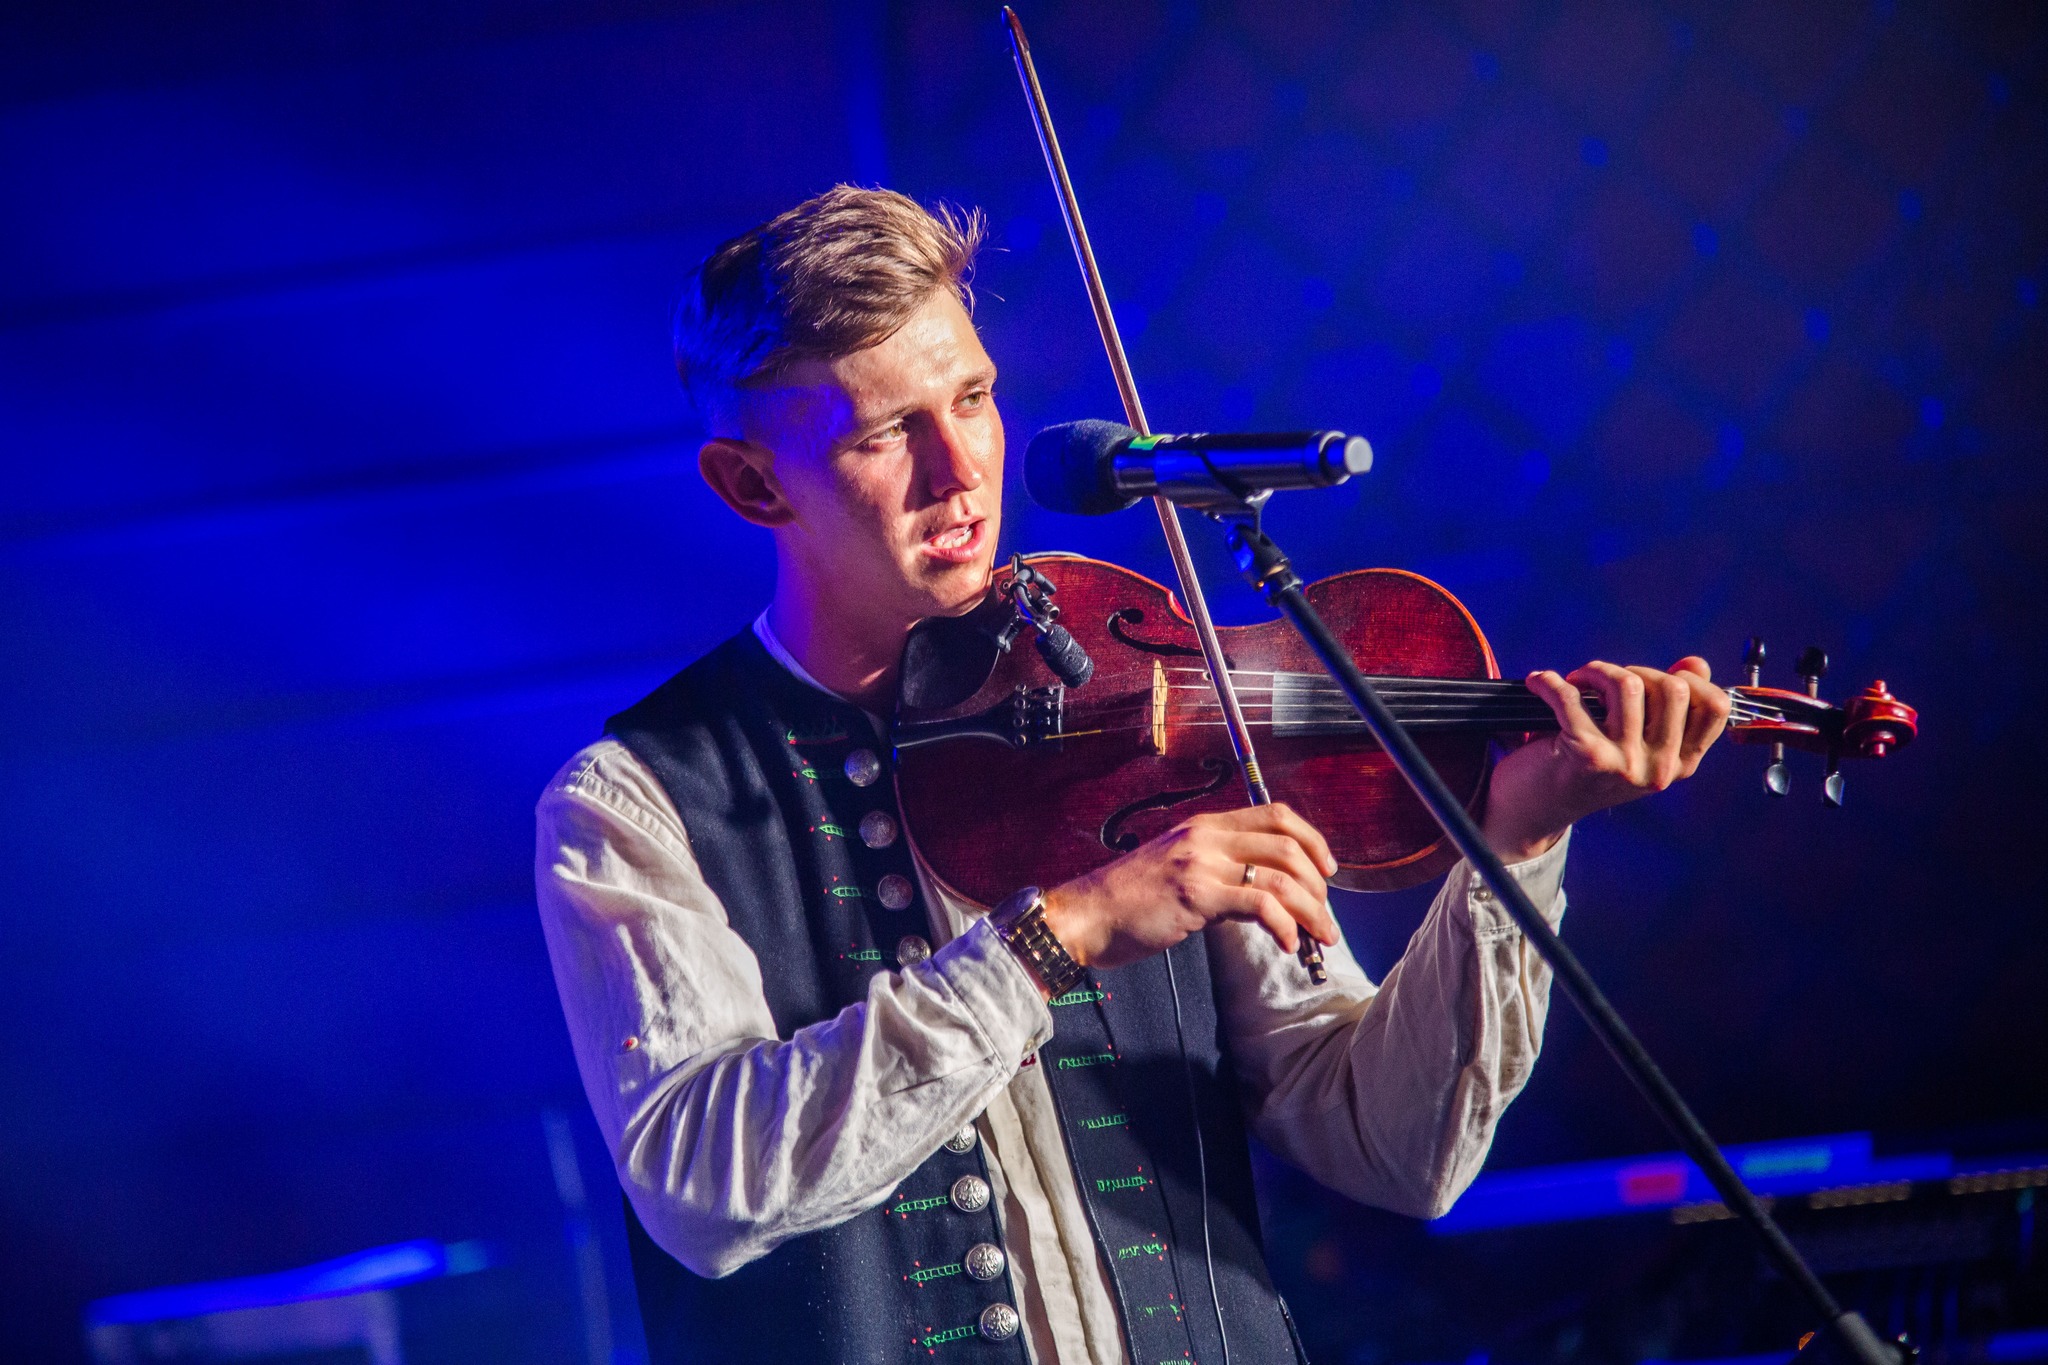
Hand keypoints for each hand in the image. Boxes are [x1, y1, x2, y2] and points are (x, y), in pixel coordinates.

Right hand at [1040, 805, 1339, 969]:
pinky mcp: (1197, 894)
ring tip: (1319, 937)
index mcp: (1205, 825)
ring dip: (1311, 911)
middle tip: (1324, 917)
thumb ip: (1219, 870)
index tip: (1327, 870)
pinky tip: (1286, 944)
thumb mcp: (1178, 869)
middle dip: (1319, 884)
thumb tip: (1263, 893)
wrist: (1087, 915)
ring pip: (1281, 876)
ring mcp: (1202, 862)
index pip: (1275, 814)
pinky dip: (1284, 926)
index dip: (1312, 839)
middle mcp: (1206, 836)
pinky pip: (1260, 904)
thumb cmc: (1129, 901)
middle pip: (1287, 843)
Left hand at [1482, 656, 1732, 861]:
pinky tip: (1538, 683)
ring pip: (1627, 685)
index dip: (1690, 679)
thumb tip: (1696, 663)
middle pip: (1673, 688)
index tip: (1654, 676)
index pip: (1715, 707)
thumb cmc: (1588, 769)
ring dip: (1594, 672)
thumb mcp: (1639, 744)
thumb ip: (1671, 707)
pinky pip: (1571, 697)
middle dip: (1634, 671)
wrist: (1535, 813)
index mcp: (1680, 764)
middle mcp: (1660, 768)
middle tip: (1603, 680)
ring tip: (1576, 683)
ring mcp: (1626, 764)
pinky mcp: (1588, 756)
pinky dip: (1548, 682)